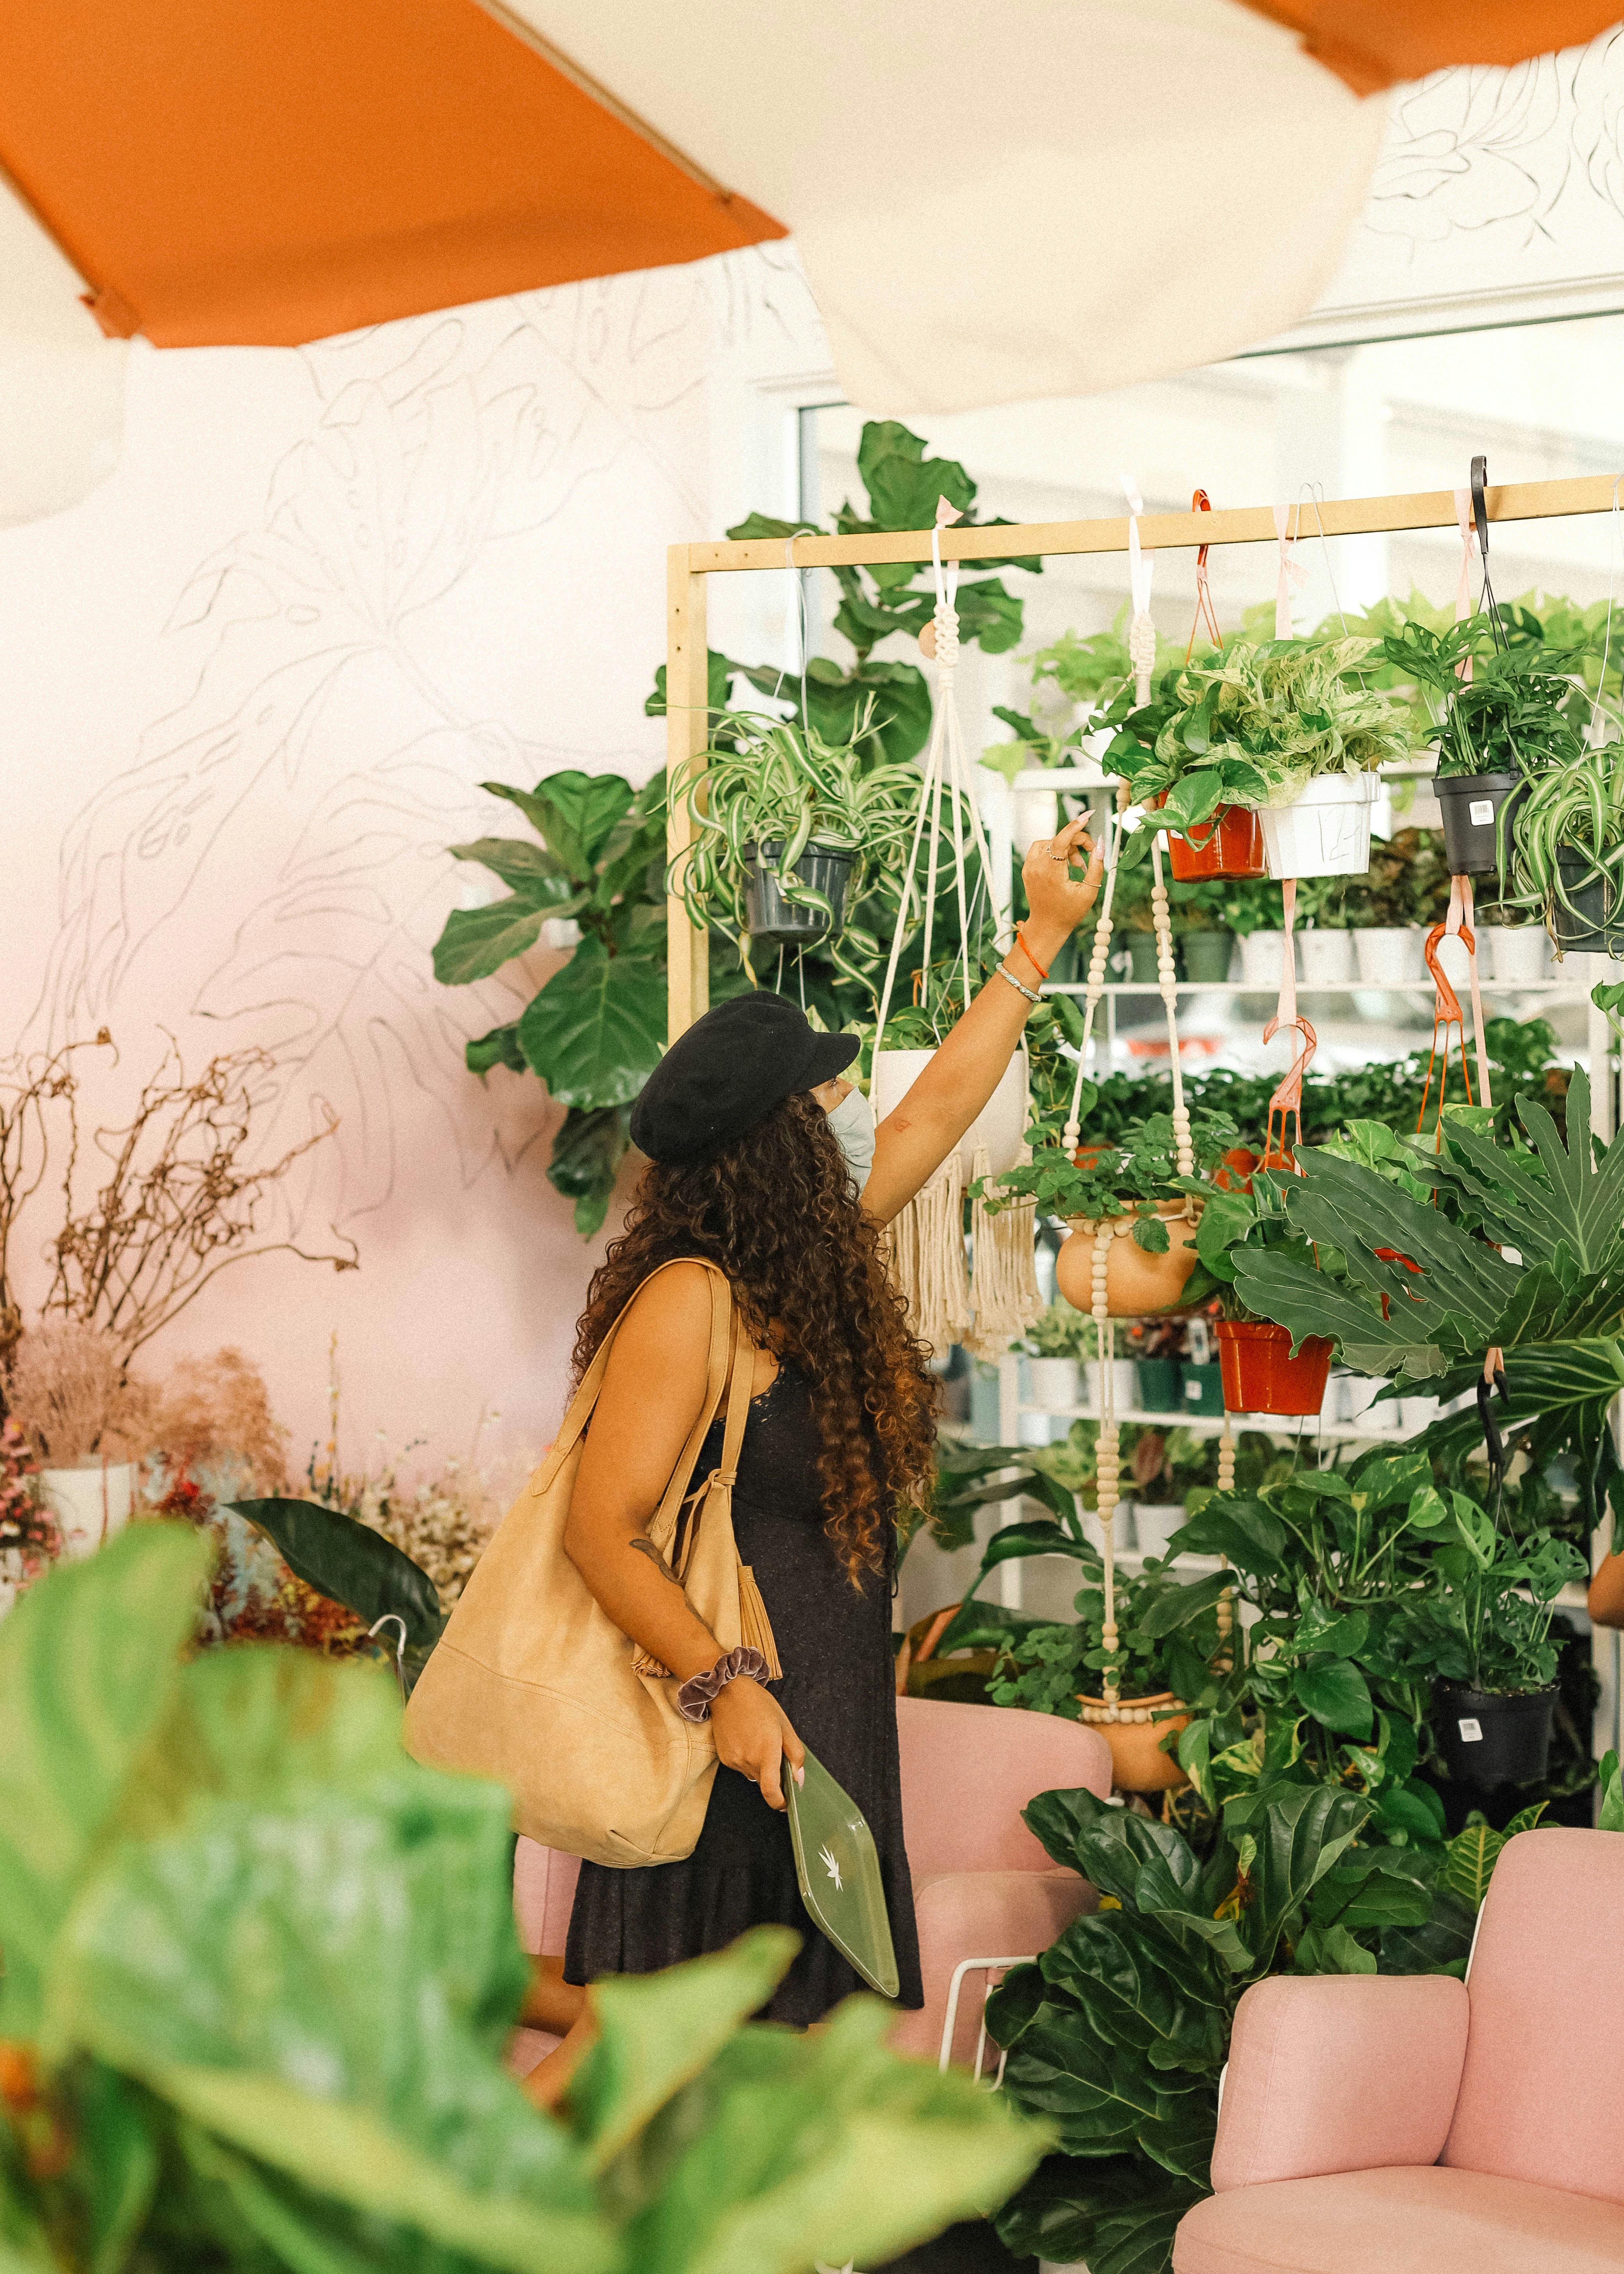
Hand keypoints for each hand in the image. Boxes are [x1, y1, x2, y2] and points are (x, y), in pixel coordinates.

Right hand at [710, 1677, 805, 1810]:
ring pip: (752, 1774)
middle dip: (772, 1776)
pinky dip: (747, 1759)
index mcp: (766, 1752)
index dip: (779, 1802)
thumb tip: (799, 1778)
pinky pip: (741, 1767)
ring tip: (758, 1740)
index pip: (771, 1791)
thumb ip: (795, 1754)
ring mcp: (734, 1760)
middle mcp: (748, 1760)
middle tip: (774, 1754)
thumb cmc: (760, 1705)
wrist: (728, 1692)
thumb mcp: (785, 1725)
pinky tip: (746, 1740)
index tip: (785, 1804)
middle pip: (764, 1782)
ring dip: (759, 1766)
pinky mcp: (725, 1758)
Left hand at [1020, 814, 1104, 955]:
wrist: (1046, 926)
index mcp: (1051, 873)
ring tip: (1077, 865)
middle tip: (1089, 856)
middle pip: (1059, 839)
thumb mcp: (1089, 892)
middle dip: (1077, 842)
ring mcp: (1029, 867)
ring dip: (1066, 847)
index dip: (1075, 826)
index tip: (1087, 815)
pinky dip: (1055, 851)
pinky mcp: (1027, 869)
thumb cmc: (1069, 912)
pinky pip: (1041, 849)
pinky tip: (1065, 865)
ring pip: (1050, 842)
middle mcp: (1036, 867)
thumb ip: (1096, 866)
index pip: (1061, 840)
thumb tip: (1100, 844)